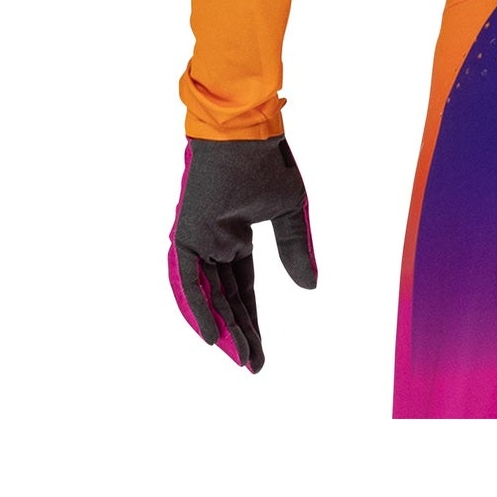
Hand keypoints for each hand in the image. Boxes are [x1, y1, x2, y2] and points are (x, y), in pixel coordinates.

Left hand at [168, 136, 318, 371]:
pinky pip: (189, 278)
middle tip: (252, 366)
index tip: (262, 353)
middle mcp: (214, 242)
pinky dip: (198, 307)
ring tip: (238, 358)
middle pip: (226, 298)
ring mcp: (199, 239)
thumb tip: (309, 289)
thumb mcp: (289, 211)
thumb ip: (294, 250)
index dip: (252, 319)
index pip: (243, 288)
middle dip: (241, 332)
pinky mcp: (187, 233)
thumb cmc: (266, 162)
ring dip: (223, 327)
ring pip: (208, 294)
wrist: (247, 130)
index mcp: (236, 236)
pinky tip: (213, 336)